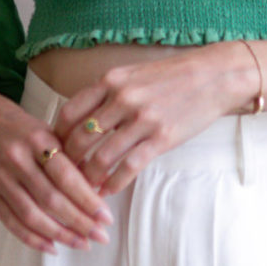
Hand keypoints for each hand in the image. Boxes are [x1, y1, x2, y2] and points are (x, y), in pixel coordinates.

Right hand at [0, 91, 113, 254]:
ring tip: (82, 244)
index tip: (106, 218)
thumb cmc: (27, 131)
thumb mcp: (53, 133)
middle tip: (100, 236)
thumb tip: (100, 190)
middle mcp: (16, 159)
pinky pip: (11, 222)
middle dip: (78, 222)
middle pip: (50, 199)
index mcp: (37, 139)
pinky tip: (52, 247)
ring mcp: (0, 178)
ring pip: (31, 215)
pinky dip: (32, 239)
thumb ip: (73, 159)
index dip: (87, 200)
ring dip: (59, 234)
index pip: (65, 176)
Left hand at [54, 43, 259, 196]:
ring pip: (101, 157)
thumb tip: (81, 117)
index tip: (53, 151)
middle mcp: (122, 99)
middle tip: (62, 177)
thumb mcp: (133, 74)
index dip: (56, 136)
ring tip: (82, 189)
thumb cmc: (172, 75)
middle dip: (67, 162)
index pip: (69, 112)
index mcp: (111, 81)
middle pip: (80, 138)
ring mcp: (142, 120)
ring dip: (88, 178)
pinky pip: (129, 167)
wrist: (213, 75)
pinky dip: (113, 183)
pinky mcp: (162, 138)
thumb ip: (107, 92)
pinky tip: (107, 191)